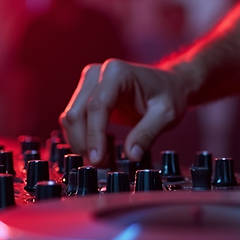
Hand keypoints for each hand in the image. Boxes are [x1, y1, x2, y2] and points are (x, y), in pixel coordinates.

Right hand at [59, 59, 190, 165]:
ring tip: (103, 160)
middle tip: (102, 165)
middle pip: (77, 113)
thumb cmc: (168, 95)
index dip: (93, 135)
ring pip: (71, 118)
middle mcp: (97, 74)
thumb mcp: (166, 114)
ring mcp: (88, 83)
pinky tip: (99, 149)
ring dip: (81, 143)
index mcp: (117, 73)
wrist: (168, 84)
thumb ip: (147, 134)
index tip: (97, 159)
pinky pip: (74, 119)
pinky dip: (81, 138)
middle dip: (85, 143)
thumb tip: (131, 155)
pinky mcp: (85, 94)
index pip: (97, 106)